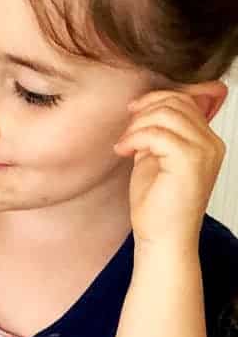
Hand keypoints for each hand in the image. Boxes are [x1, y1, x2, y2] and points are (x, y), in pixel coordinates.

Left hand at [114, 88, 225, 246]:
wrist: (162, 236)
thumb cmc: (157, 204)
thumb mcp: (155, 157)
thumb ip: (156, 133)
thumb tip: (144, 109)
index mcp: (206, 141)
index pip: (185, 101)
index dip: (154, 100)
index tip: (132, 113)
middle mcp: (211, 143)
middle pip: (176, 102)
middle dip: (144, 111)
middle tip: (126, 133)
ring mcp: (204, 151)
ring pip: (166, 114)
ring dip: (136, 126)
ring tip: (124, 146)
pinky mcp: (189, 161)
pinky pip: (157, 133)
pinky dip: (134, 138)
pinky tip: (124, 152)